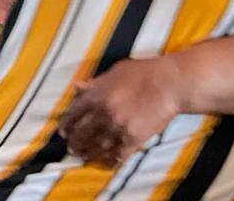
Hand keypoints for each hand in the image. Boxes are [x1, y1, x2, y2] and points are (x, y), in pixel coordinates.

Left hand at [59, 56, 184, 166]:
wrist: (170, 84)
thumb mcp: (114, 72)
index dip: (66, 125)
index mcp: (96, 95)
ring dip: (88, 153)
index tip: (63, 133)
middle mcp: (103, 113)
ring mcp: (117, 128)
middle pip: (82, 133)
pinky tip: (108, 161)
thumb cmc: (143, 73)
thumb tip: (76, 86)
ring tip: (84, 156)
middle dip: (74, 143)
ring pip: (97, 146)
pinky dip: (111, 159)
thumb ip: (94, 83)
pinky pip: (118, 154)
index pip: (73, 114)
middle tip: (71, 149)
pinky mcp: (133, 140)